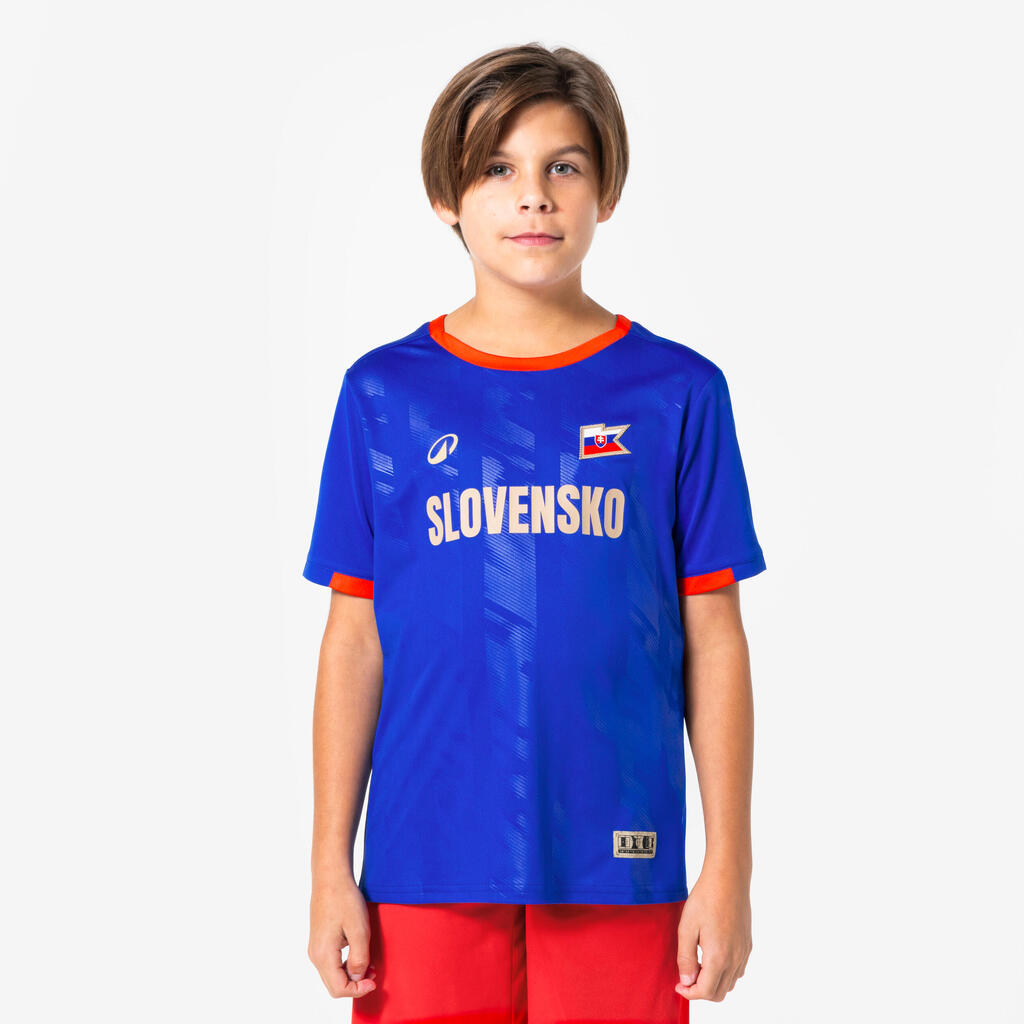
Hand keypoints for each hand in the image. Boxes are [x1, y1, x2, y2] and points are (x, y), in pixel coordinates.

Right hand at [308, 877, 377, 997]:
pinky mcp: (319, 941)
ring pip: (332, 975)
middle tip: (374, 976)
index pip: (339, 989)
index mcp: (323, 955)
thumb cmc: (345, 900)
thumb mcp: (359, 930)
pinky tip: (358, 955)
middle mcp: (315, 955)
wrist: (331, 878)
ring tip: (370, 966)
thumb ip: (359, 958)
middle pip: (334, 985)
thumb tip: (358, 977)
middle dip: (355, 985)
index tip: (374, 981)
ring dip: (351, 976)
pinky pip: (331, 963)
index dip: (358, 990)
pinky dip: (345, 966)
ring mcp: (315, 948)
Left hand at [675, 865, 751, 1001]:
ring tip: (697, 965)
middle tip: (685, 976)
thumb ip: (685, 958)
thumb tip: (686, 981)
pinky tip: (712, 957)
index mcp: (718, 957)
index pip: (705, 991)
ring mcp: (743, 952)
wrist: (728, 879)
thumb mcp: (686, 927)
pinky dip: (725, 973)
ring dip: (713, 983)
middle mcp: (735, 959)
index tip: (678, 985)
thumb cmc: (705, 899)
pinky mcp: (747, 944)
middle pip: (719, 993)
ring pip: (730, 983)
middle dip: (700, 991)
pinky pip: (738, 970)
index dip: (689, 993)